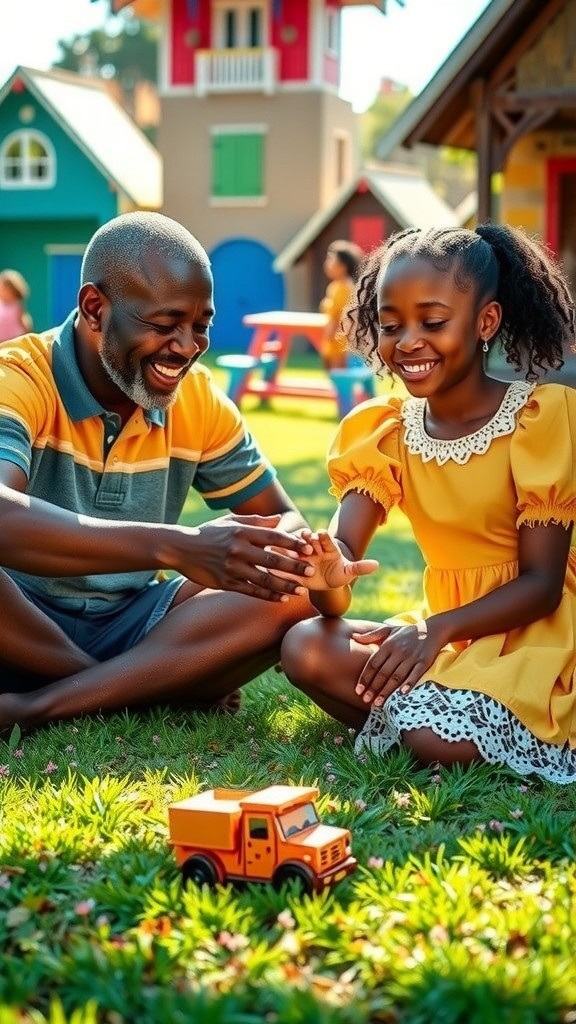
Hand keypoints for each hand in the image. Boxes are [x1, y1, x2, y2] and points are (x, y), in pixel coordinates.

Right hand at [179, 513, 314, 600]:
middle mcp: (238, 549)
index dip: (292, 544)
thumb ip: (257, 521)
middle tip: (311, 572)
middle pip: (272, 560)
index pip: (273, 537)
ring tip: (301, 590)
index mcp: (242, 532)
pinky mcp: (226, 582)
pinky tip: (281, 598)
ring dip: (284, 585)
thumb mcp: (231, 521)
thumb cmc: (210, 533)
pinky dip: (268, 595)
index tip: (309, 549)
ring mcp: (232, 568)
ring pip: (264, 579)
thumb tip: (280, 520)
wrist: (181, 548)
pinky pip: (251, 590)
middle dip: (294, 567)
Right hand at [268, 529, 378, 590]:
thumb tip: (376, 565)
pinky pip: (287, 564)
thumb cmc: (339, 575)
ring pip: (296, 550)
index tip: (320, 533)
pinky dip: (282, 564)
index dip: (322, 536)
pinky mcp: (293, 567)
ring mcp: (302, 557)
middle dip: (306, 539)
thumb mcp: (349, 572)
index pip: (325, 539)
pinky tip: (274, 565)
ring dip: (292, 550)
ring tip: (288, 552)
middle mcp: (313, 549)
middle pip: (309, 541)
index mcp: (328, 547)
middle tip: (303, 538)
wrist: (326, 583)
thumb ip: (360, 568)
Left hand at [352, 620, 440, 706]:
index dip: (365, 678)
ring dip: (387, 691)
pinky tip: (402, 694)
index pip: (373, 664)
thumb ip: (371, 635)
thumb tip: (354, 636)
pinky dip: (409, 684)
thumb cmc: (407, 632)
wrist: (432, 629)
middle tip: (366, 700)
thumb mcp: (389, 630)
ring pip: (397, 676)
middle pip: (383, 673)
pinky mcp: (424, 662)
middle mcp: (398, 652)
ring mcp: (411, 657)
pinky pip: (415, 675)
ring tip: (379, 703)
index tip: (358, 690)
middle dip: (373, 688)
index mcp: (388, 645)